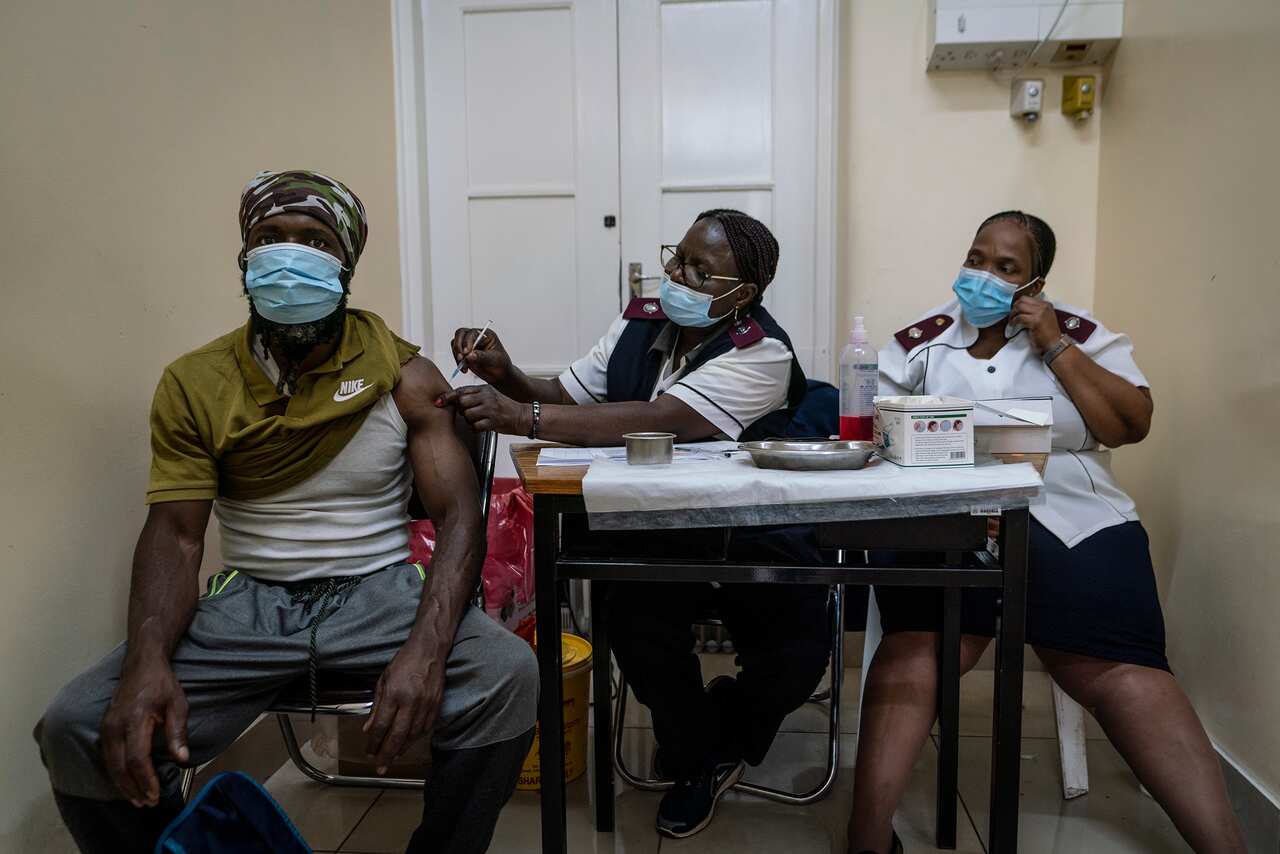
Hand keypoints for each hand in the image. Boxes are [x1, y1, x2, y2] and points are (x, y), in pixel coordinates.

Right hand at [100, 653, 188, 806]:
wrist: (141, 664)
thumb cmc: (161, 683)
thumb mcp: (177, 703)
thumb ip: (178, 731)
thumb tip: (182, 758)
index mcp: (135, 719)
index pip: (137, 758)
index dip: (146, 780)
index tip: (155, 794)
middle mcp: (115, 726)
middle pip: (120, 766)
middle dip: (133, 788)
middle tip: (147, 804)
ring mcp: (106, 727)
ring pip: (110, 765)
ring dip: (122, 785)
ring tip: (137, 800)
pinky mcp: (104, 729)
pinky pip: (107, 757)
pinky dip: (116, 774)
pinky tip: (126, 784)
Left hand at [363, 645, 445, 773]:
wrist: (430, 650)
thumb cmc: (404, 662)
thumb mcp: (383, 680)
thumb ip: (376, 706)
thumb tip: (368, 728)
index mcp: (394, 694)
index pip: (381, 725)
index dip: (374, 742)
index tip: (369, 752)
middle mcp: (411, 702)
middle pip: (397, 736)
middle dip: (387, 754)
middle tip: (380, 767)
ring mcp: (426, 705)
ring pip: (413, 735)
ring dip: (402, 749)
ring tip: (393, 758)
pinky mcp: (436, 705)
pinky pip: (425, 728)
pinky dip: (415, 739)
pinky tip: (408, 744)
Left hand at [436, 385, 530, 435]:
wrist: (522, 416)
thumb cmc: (504, 407)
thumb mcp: (490, 395)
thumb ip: (474, 394)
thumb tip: (454, 399)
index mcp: (484, 389)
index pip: (461, 391)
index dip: (448, 397)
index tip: (438, 402)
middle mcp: (487, 397)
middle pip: (462, 403)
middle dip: (462, 410)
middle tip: (469, 413)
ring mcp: (490, 409)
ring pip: (467, 415)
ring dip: (470, 420)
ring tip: (479, 420)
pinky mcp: (493, 421)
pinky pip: (475, 426)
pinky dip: (476, 428)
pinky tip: (483, 426)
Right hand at [450, 327, 512, 385]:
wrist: (500, 375)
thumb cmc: (501, 364)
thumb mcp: (494, 359)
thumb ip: (482, 356)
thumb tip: (469, 355)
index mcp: (486, 334)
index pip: (471, 333)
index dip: (467, 342)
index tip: (466, 353)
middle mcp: (476, 337)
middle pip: (460, 334)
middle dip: (458, 346)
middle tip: (460, 358)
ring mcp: (469, 344)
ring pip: (455, 344)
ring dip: (457, 355)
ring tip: (464, 367)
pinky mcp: (464, 353)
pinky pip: (456, 354)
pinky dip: (458, 361)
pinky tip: (464, 369)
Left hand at [1011, 296, 1062, 353]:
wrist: (1054, 344)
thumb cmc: (1048, 334)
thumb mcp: (1044, 318)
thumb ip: (1035, 311)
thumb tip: (1019, 309)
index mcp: (1046, 304)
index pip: (1027, 298)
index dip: (1018, 304)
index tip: (1014, 311)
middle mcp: (1044, 306)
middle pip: (1022, 300)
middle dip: (1014, 308)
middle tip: (1011, 316)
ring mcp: (1040, 313)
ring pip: (1020, 307)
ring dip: (1013, 314)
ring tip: (1011, 321)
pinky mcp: (1036, 321)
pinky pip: (1020, 317)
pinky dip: (1014, 321)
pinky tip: (1013, 325)